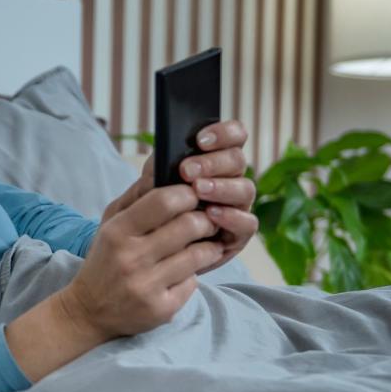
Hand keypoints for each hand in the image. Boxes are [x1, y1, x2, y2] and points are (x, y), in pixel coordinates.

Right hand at [66, 183, 223, 341]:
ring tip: (204, 244)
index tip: (193, 195)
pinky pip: (193, 283)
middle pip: (189, 225)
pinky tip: (184, 272)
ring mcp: (147, 285)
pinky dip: (193, 275)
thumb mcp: (111, 223)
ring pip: (198, 255)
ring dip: (208, 246)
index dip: (187, 194)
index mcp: (118, 231)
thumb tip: (162, 162)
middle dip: (205, 219)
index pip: (164, 201)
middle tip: (205, 220)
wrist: (88, 311)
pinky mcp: (161, 309)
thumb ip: (138, 194)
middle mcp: (131, 258)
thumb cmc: (105, 258)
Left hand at [103, 119, 256, 275]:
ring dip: (222, 187)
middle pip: (237, 160)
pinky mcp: (238, 234)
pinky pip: (248, 223)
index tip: (199, 140)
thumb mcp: (142, 195)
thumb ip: (152, 176)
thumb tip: (159, 160)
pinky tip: (212, 214)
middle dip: (213, 162)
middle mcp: (229, 180)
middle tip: (187, 171)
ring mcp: (237, 207)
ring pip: (245, 189)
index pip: (233, 136)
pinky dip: (232, 217)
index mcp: (212, 161)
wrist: (144, 258)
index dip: (223, 133)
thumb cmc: (145, 219)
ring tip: (198, 190)